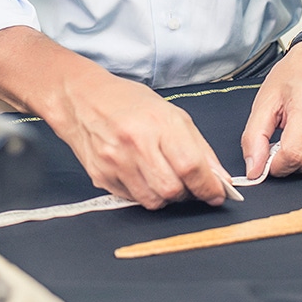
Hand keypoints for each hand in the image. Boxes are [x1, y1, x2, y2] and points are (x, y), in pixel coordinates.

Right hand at [0, 27, 233, 209]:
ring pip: (153, 201)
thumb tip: (219, 177)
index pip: (191, 166)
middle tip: (190, 185)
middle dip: (188, 194)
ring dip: (166, 197)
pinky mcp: (101, 177)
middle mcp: (136, 145)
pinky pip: (133, 200)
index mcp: (158, 123)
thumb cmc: (130, 102)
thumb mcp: (171, 113)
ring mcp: (116, 163)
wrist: (81, 100)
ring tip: (166, 179)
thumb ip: (198, 146)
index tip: (217, 194)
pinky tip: (144, 177)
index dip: (209, 186)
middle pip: (173, 190)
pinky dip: (145, 194)